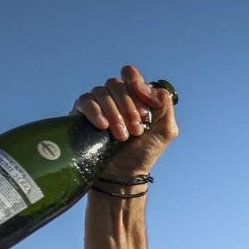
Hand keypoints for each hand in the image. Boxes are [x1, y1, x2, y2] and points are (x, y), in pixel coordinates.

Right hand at [73, 65, 177, 179]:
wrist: (125, 173)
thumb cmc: (145, 152)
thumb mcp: (166, 129)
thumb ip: (164, 103)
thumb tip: (142, 86)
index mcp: (134, 96)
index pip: (130, 75)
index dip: (135, 86)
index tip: (142, 111)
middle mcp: (115, 97)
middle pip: (116, 84)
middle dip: (128, 107)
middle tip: (136, 130)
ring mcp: (98, 103)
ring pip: (101, 92)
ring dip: (114, 114)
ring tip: (122, 136)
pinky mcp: (82, 113)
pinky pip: (85, 101)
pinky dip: (95, 112)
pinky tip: (103, 126)